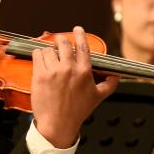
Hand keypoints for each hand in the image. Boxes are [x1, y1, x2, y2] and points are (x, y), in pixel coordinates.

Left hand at [31, 27, 118, 147]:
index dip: (79, 35)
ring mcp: (54, 71)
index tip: (77, 29)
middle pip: (63, 43)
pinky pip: (37, 55)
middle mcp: (69, 69)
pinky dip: (37, 55)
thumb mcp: (98, 97)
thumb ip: (109, 84)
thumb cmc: (78, 112)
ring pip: (48, 49)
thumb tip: (117, 76)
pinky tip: (39, 59)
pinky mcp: (40, 75)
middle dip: (60, 40)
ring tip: (49, 58)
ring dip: (48, 51)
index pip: (82, 46)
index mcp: (84, 71)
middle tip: (58, 42)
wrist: (58, 124)